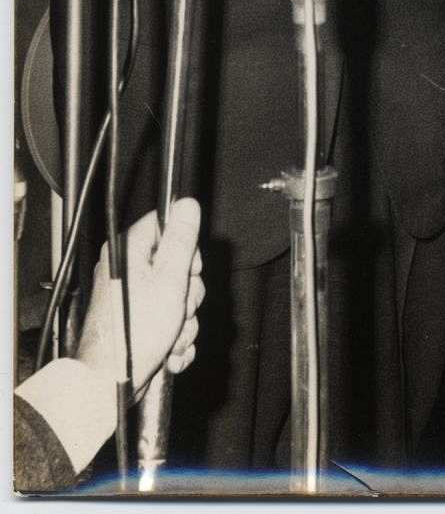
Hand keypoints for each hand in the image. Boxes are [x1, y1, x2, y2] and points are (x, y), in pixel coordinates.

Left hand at [77, 199, 203, 393]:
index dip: (187, 249)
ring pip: (176, 297)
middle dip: (188, 295)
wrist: (111, 383)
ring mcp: (131, 298)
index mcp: (128, 252)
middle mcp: (126, 271)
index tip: (190, 270)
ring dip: (184, 322)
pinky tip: (170, 351)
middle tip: (180, 309)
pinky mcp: (137, 322)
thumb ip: (181, 241)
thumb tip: (187, 204)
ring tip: (173, 337)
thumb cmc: (133, 333)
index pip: (167, 227)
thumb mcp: (169, 280)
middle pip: (177, 265)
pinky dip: (175, 338)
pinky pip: (168, 321)